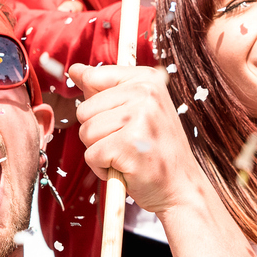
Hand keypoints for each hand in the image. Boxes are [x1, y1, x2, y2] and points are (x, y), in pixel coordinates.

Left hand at [70, 62, 204, 215]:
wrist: (181, 186)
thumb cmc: (155, 150)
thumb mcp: (135, 110)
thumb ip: (104, 89)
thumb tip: (75, 70)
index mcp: (147, 79)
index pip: (94, 78)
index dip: (98, 106)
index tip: (123, 121)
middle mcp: (145, 93)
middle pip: (84, 110)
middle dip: (97, 133)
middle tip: (127, 143)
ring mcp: (138, 118)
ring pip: (85, 133)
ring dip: (99, 151)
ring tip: (126, 155)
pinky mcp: (129, 145)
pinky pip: (91, 155)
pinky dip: (102, 168)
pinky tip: (125, 168)